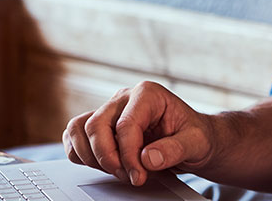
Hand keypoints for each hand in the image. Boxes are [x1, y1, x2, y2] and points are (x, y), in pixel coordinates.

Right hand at [63, 81, 213, 185]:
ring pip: (79, 128)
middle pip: (96, 125)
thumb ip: (176, 149)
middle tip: (128, 177)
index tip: (138, 177)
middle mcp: (124, 98)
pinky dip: (80, 154)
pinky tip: (102, 166)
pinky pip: (74, 136)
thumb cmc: (194, 136)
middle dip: (107, 158)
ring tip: (117, 171)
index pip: (125, 125)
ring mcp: (110, 110)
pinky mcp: (101, 124)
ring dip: (91, 156)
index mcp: (148, 94)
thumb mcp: (196, 142)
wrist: (191, 139)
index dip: (128, 156)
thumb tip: (147, 158)